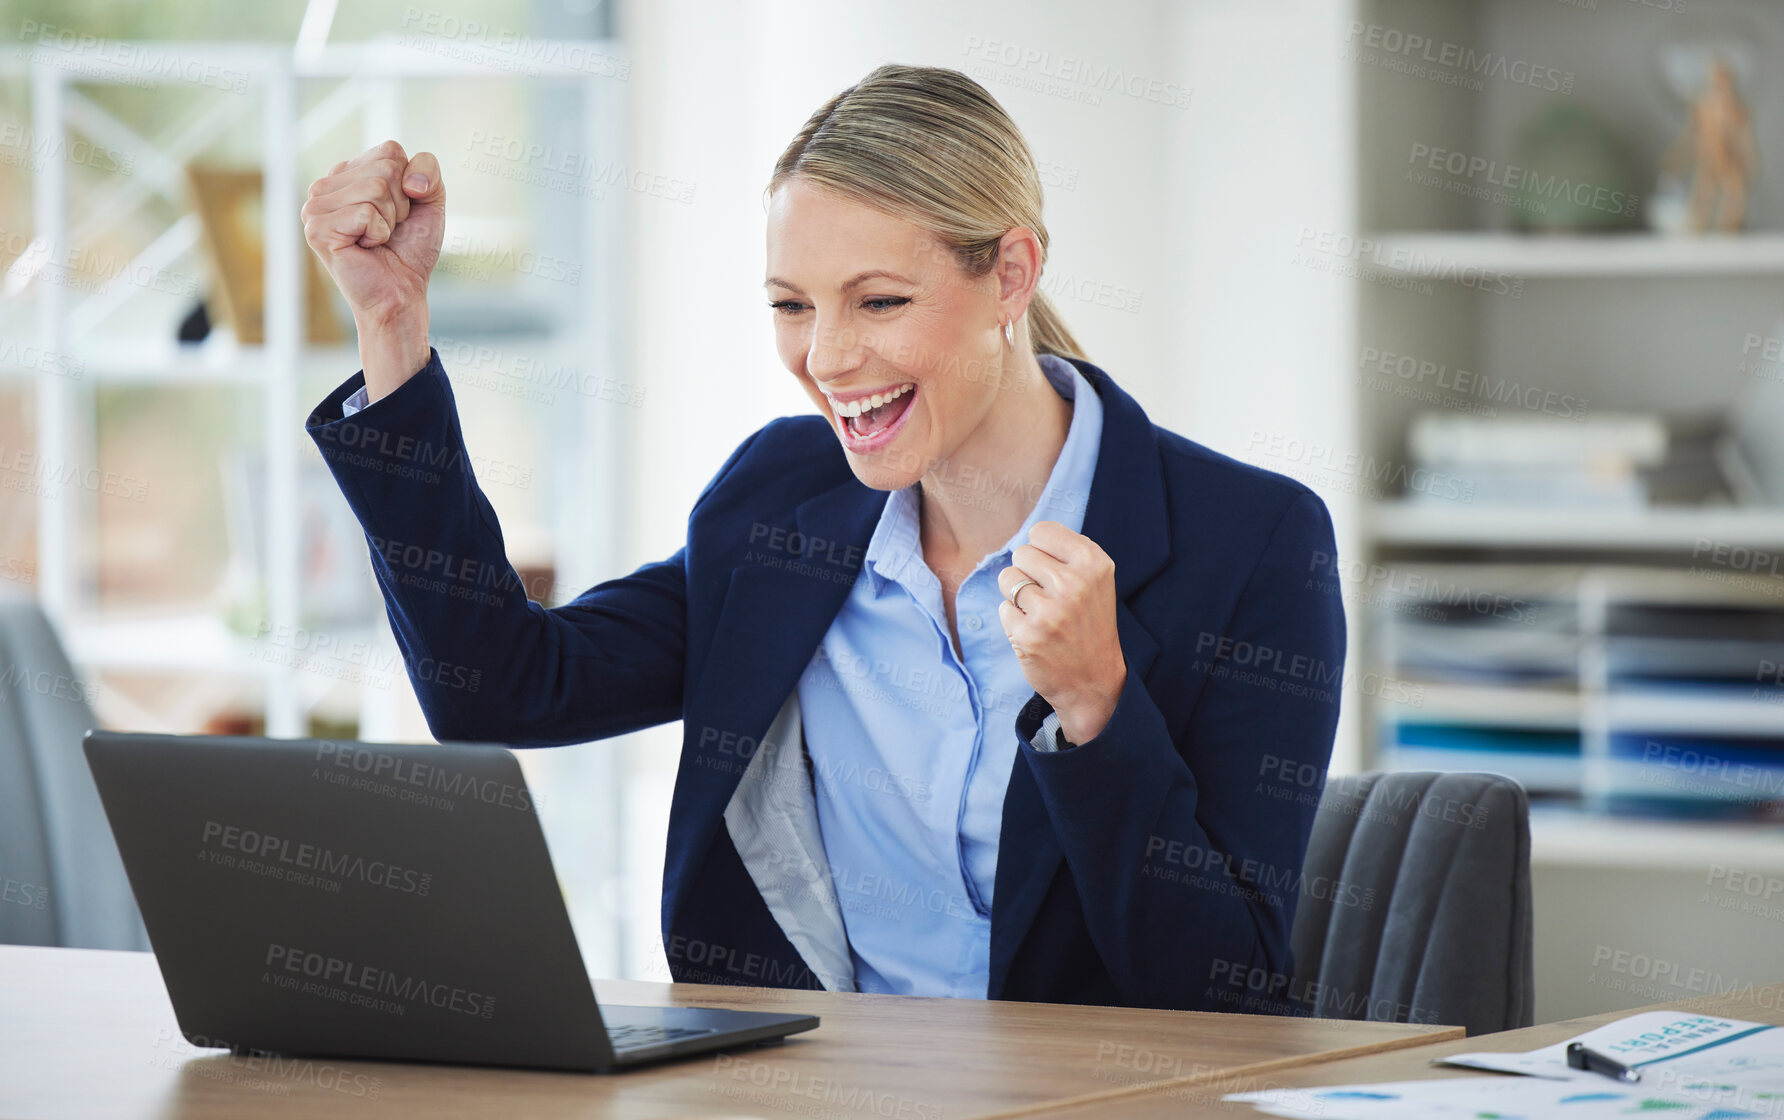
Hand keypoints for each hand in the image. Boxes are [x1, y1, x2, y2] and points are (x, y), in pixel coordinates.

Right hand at [301, 140, 442, 396]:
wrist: (402, 291)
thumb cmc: (410, 248)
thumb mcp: (429, 201)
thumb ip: (427, 169)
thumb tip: (409, 180)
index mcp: (348, 173)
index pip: (390, 150)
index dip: (409, 184)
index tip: (400, 212)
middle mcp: (326, 185)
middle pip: (384, 168)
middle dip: (400, 203)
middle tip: (388, 230)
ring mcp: (316, 207)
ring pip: (376, 187)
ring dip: (389, 220)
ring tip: (376, 239)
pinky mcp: (317, 229)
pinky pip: (366, 212)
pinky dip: (378, 233)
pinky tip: (365, 248)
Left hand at [996, 521, 1125, 743]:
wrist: (1094, 681)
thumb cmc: (1088, 624)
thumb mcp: (1094, 580)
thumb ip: (1066, 553)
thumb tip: (1029, 537)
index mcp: (1094, 563)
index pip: (1041, 531)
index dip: (1042, 551)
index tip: (1055, 572)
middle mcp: (1074, 583)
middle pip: (1021, 553)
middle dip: (1028, 573)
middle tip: (1049, 598)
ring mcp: (1051, 610)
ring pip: (1007, 578)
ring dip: (1017, 596)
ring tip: (1041, 614)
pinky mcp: (1029, 635)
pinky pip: (1003, 609)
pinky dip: (1013, 621)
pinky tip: (1036, 634)